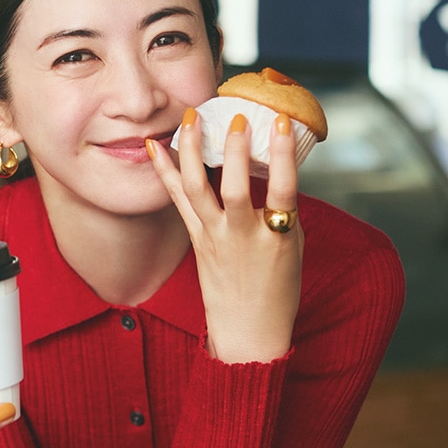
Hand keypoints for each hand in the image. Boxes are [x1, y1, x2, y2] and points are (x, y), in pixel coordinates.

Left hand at [147, 108, 302, 362]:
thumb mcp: (293, 246)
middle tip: (234, 117)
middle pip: (232, 189)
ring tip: (190, 118)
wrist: (249, 331)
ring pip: (198, 189)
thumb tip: (275, 163)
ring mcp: (214, 236)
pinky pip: (178, 199)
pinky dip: (165, 171)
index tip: (279, 122)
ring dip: (192, 151)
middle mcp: (242, 235)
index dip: (282, 155)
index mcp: (277, 237)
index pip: (282, 190)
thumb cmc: (278, 287)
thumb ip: (282, 207)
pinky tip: (154, 145)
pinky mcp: (196, 238)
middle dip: (233, 151)